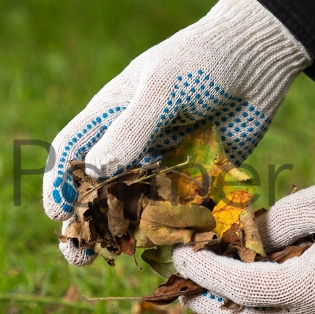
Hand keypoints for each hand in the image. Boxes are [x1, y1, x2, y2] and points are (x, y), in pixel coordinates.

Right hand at [43, 0, 310, 265]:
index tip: (58, 215)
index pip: (71, 154)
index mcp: (110, 116)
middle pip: (98, 189)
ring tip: (120, 255)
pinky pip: (179, 208)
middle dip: (87, 222)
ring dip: (127, 232)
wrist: (256, 57)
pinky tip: (171, 245)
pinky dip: (172, 227)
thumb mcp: (162, 88)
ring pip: (137, 206)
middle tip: (80, 254)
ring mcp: (164, 162)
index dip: (58, 184)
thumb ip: (131, 130)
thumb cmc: (200, 60)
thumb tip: (93, 174)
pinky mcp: (197, 176)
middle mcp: (132, 145)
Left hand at [172, 166, 314, 313]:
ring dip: (245, 312)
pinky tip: (266, 283)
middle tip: (186, 291)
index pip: (241, 287)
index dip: (203, 272)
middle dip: (216, 310)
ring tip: (218, 290)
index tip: (177, 256)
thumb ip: (277, 223)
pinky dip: (274, 307)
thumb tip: (247, 238)